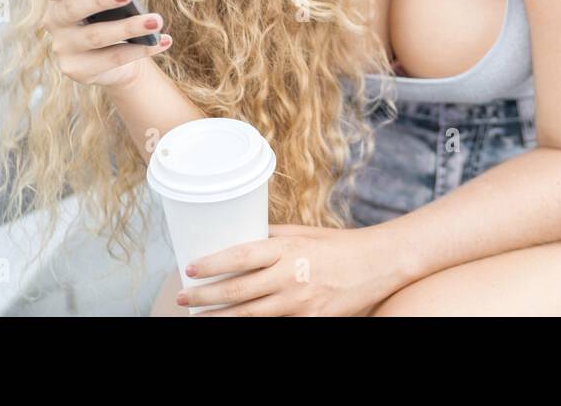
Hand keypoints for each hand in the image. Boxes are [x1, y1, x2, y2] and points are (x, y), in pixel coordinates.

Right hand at [31, 0, 171, 88]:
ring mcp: (64, 49)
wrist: (116, 63)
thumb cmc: (112, 19)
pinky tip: (163, 40)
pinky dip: (143, 48)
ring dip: (130, 27)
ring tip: (156, 20)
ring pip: (97, 36)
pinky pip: (114, 58)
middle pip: (72, 7)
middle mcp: (54, 23)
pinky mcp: (78, 71)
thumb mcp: (108, 3)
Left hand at [179, 223, 410, 316]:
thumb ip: (272, 237)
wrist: (378, 264)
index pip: (242, 256)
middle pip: (239, 291)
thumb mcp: (304, 234)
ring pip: (250, 316)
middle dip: (206, 297)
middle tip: (183, 298)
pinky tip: (234, 324)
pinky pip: (275, 326)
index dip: (213, 264)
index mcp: (288, 250)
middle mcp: (290, 276)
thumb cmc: (339, 245)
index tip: (191, 268)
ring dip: (221, 317)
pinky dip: (252, 326)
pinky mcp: (310, 320)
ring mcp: (300, 303)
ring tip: (199, 317)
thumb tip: (240, 237)